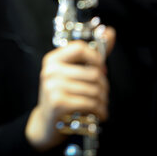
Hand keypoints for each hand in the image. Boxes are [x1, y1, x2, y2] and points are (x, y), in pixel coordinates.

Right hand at [25, 27, 114, 151]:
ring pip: (94, 89)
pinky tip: (99, 114)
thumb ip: (92, 54)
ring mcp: (52, 86)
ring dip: (103, 101)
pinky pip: (90, 103)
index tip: (101, 69)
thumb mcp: (72, 74)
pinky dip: (100, 110)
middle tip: (103, 94)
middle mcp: (50, 70)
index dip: (96, 58)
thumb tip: (110, 31)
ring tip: (101, 106)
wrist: (45, 123)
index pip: (80, 47)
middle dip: (104, 86)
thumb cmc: (62, 96)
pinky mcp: (58, 102)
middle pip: (92, 72)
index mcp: (52, 60)